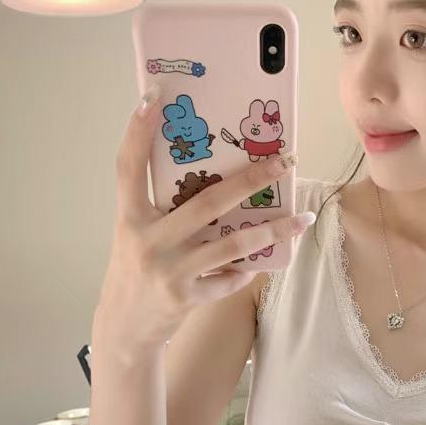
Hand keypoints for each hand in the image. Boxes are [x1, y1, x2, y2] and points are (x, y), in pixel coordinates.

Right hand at [94, 86, 311, 353]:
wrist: (123, 329)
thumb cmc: (135, 271)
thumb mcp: (136, 236)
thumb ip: (162, 210)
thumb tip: (212, 179)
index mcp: (130, 218)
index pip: (129, 167)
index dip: (138, 131)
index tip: (154, 96)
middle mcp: (148, 241)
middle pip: (206, 201)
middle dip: (251, 179)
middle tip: (284, 162)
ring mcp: (169, 271)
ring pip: (233, 244)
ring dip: (273, 230)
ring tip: (302, 219)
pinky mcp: (186, 298)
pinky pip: (230, 278)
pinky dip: (247, 270)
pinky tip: (261, 263)